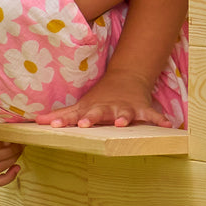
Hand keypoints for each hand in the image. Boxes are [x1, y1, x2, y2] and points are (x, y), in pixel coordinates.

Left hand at [35, 71, 172, 128]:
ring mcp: (125, 109)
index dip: (64, 120)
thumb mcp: (80, 106)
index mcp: (92, 109)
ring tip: (121, 124)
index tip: (53, 126)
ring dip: (122, 119)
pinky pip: (152, 115)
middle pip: (98, 113)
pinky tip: (169, 125)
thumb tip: (36, 122)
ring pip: (124, 114)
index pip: (75, 115)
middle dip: (91, 118)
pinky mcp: (142, 109)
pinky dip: (160, 119)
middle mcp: (107, 109)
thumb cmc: (99, 99)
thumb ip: (60, 116)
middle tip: (84, 124)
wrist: (125, 79)